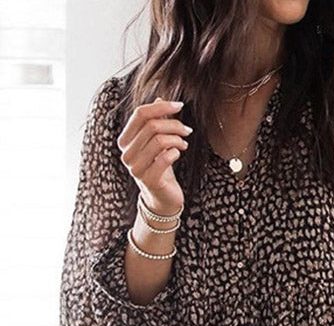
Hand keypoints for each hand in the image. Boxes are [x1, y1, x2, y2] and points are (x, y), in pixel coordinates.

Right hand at [117, 96, 191, 215]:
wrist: (162, 197)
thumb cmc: (160, 167)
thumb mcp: (157, 142)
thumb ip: (157, 122)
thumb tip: (161, 97)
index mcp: (125, 140)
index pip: (140, 114)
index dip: (161, 106)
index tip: (179, 106)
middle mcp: (126, 154)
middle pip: (151, 126)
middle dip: (174, 124)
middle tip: (187, 130)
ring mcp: (136, 168)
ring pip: (159, 140)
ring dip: (177, 139)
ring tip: (184, 143)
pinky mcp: (149, 180)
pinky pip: (165, 158)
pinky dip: (176, 152)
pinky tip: (178, 154)